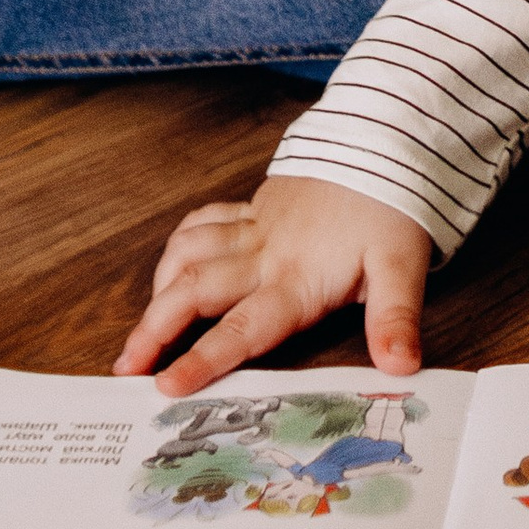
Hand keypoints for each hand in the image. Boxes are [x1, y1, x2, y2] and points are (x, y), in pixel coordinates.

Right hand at [113, 174, 432, 393]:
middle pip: (195, 291)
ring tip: (142, 328)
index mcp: (297, 278)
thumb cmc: (391, 208)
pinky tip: (172, 266)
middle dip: (154, 329)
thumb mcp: (402, 266)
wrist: (384, 141)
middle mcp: (265, 254)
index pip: (241, 328)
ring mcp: (254, 228)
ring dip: (158, 288)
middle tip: (126, 367)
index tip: (166, 386)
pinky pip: (202, 222)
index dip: (201, 359)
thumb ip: (395, 318)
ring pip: (188, 253)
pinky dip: (180, 244)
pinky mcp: (254, 208)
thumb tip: (401, 366)